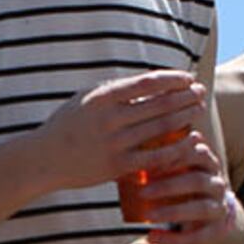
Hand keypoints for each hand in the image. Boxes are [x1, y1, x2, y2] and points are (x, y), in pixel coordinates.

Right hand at [39, 70, 212, 192]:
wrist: (43, 160)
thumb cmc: (67, 125)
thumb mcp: (86, 98)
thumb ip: (115, 90)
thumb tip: (151, 81)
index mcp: (102, 98)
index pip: (148, 83)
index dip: (173, 79)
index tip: (187, 77)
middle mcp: (109, 119)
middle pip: (159, 104)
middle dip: (185, 96)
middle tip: (200, 92)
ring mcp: (114, 143)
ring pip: (161, 127)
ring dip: (185, 116)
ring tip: (198, 109)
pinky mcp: (118, 166)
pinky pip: (156, 156)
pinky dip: (177, 147)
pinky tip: (192, 140)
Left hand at [126, 134, 236, 243]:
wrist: (211, 214)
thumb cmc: (184, 184)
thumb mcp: (177, 170)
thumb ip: (161, 161)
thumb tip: (124, 153)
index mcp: (208, 164)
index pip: (199, 153)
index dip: (177, 157)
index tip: (151, 163)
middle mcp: (217, 184)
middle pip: (197, 181)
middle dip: (169, 186)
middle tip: (142, 192)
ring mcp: (219, 207)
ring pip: (200, 208)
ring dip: (172, 212)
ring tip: (148, 216)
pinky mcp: (216, 230)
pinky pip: (197, 236)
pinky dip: (173, 239)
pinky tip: (151, 237)